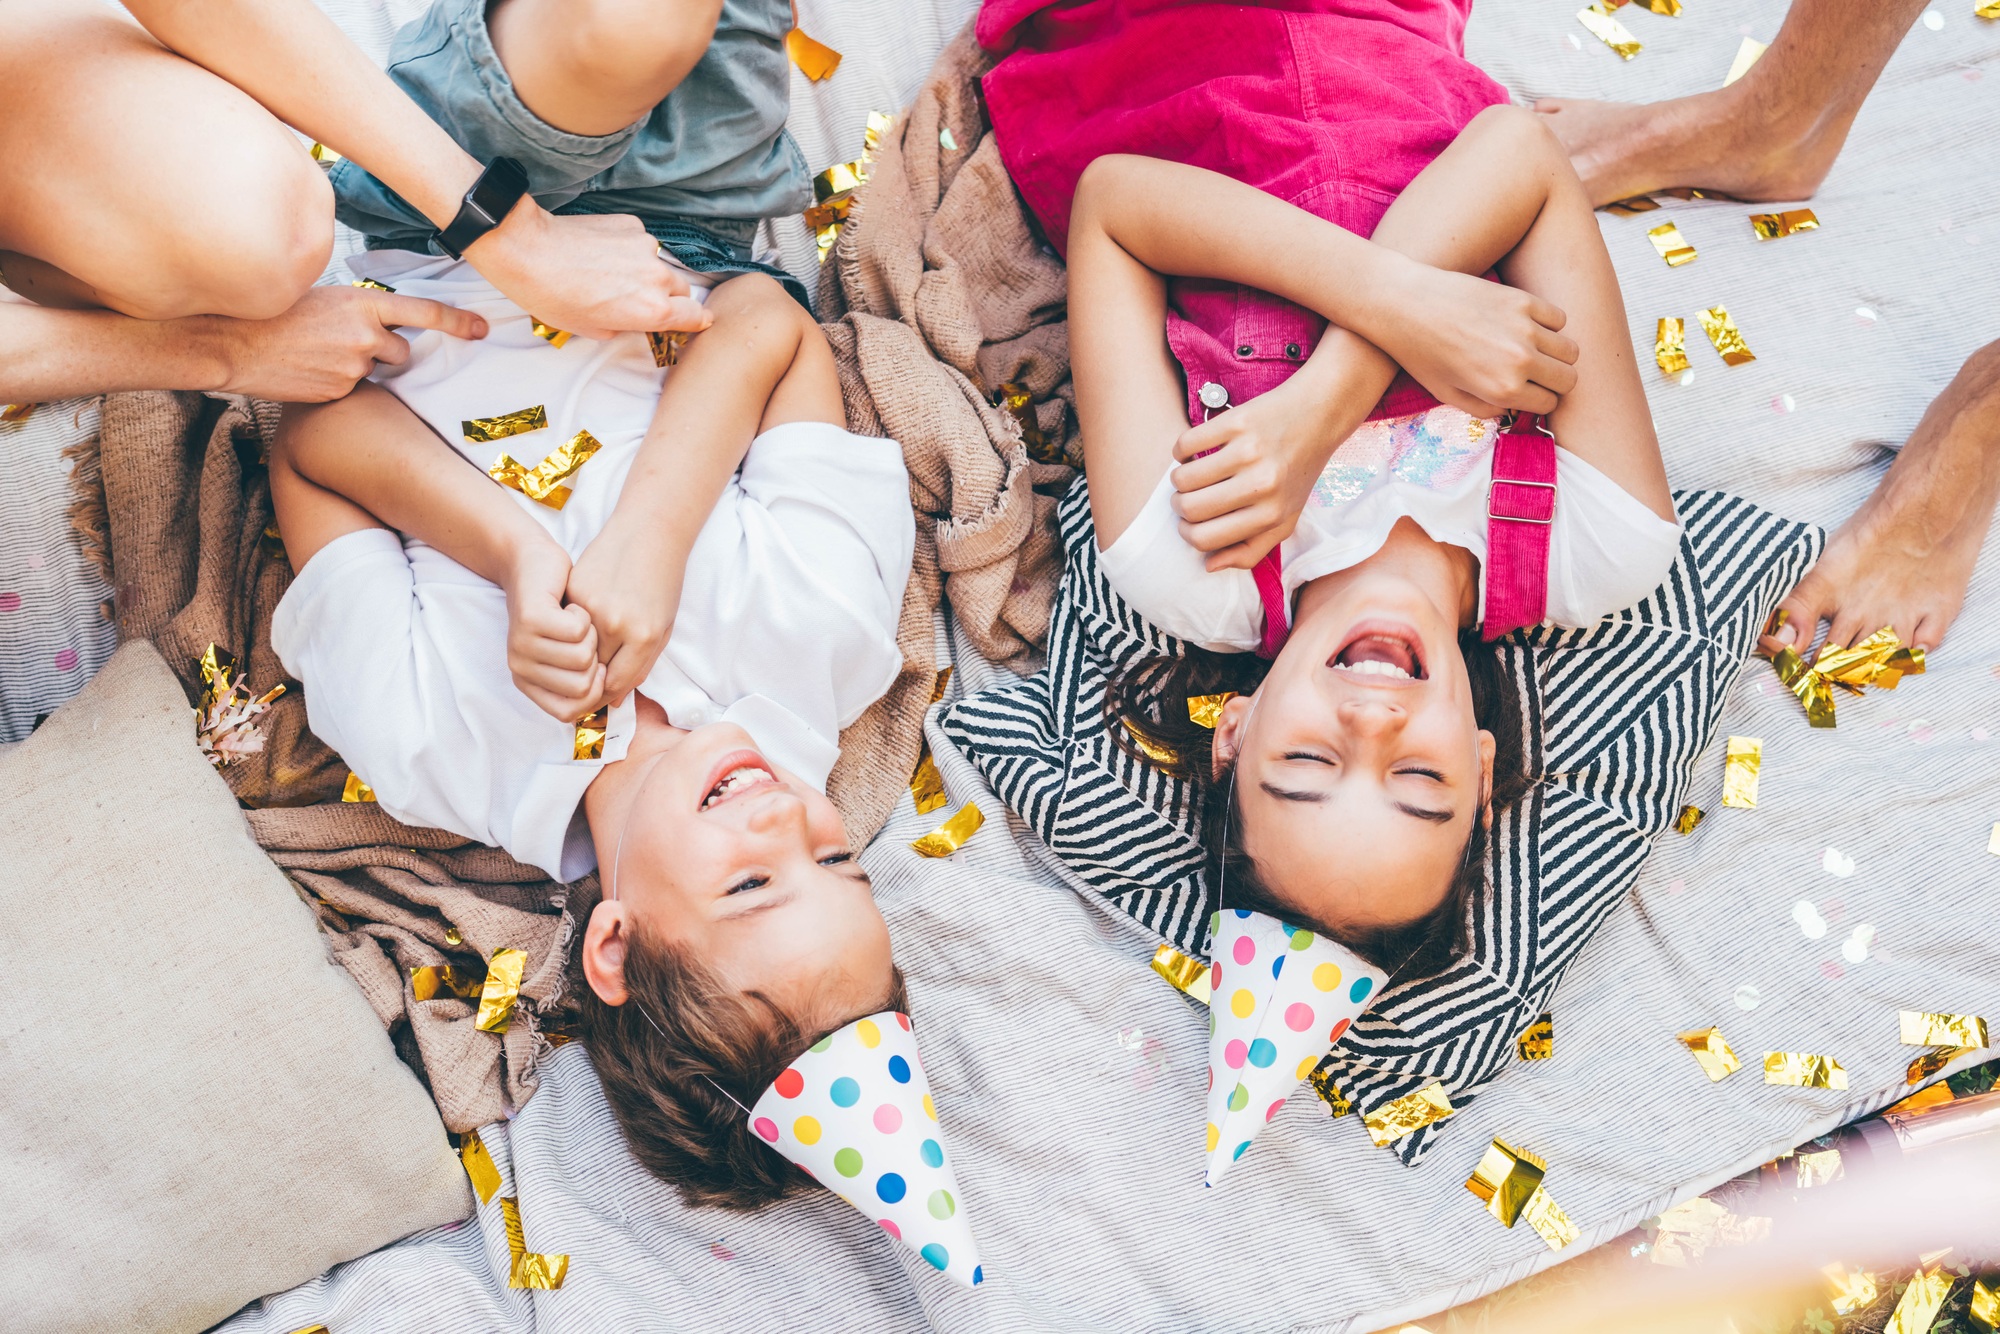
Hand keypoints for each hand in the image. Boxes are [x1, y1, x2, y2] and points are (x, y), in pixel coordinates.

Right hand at [213, 286, 487, 401]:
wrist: (233, 341)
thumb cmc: (274, 313)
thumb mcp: (324, 298)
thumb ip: (359, 311)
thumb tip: (381, 325)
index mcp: (363, 304)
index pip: (424, 312)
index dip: (458, 322)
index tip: (483, 329)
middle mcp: (366, 335)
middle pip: (402, 352)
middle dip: (384, 352)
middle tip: (343, 343)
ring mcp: (354, 367)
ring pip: (375, 372)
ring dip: (359, 367)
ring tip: (318, 354)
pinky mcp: (340, 392)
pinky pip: (351, 390)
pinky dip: (336, 383)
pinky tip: (307, 370)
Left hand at [464, 199, 711, 339]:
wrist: (528, 250)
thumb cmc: (553, 296)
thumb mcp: (592, 329)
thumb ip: (626, 327)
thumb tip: (632, 319)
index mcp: (653, 310)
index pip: (697, 317)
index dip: (693, 321)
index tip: (688, 321)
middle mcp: (658, 277)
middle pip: (683, 290)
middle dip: (668, 297)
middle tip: (638, 301)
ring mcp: (646, 246)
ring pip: (661, 264)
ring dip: (647, 272)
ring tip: (612, 274)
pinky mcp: (631, 224)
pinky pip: (641, 243)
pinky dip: (630, 249)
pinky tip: (603, 253)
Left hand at [502, 540, 604, 721]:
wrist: (533, 562)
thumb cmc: (560, 608)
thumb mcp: (571, 649)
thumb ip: (589, 677)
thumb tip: (613, 702)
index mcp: (530, 682)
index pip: (572, 711)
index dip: (598, 688)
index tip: (598, 659)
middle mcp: (520, 669)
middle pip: (583, 688)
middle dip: (597, 659)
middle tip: (585, 634)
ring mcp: (522, 645)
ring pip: (583, 658)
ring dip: (592, 634)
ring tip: (579, 617)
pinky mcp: (530, 618)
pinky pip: (576, 630)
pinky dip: (582, 615)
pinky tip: (571, 604)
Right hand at [564, 520, 686, 709]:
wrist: (649, 533)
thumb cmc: (663, 581)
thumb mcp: (663, 627)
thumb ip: (641, 665)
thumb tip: (616, 699)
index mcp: (643, 636)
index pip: (616, 683)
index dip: (609, 694)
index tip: (605, 694)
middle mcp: (615, 624)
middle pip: (594, 671)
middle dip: (593, 680)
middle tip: (592, 680)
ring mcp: (592, 606)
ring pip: (577, 650)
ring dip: (581, 657)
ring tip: (587, 656)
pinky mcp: (575, 591)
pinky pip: (569, 625)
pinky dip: (573, 632)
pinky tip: (580, 629)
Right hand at [1167, 371, 1365, 570]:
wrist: (1317, 417)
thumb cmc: (1296, 474)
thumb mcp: (1284, 519)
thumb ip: (1251, 550)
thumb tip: (1209, 565)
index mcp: (1271, 515)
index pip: (1205, 538)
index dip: (1187, 532)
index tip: (1188, 521)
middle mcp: (1261, 484)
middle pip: (1189, 509)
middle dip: (1179, 505)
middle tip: (1188, 496)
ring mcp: (1248, 451)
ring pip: (1182, 478)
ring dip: (1179, 478)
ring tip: (1192, 473)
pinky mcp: (1237, 422)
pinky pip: (1185, 444)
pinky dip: (1182, 451)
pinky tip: (1194, 452)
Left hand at [1377, 259, 1577, 417]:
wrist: (1406, 305)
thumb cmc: (1421, 353)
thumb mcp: (1448, 395)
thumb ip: (1486, 408)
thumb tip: (1514, 408)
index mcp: (1502, 390)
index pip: (1549, 404)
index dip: (1538, 400)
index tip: (1528, 393)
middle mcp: (1520, 362)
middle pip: (1568, 379)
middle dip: (1554, 381)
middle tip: (1537, 376)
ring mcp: (1525, 329)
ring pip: (1571, 350)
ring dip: (1556, 354)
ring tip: (1535, 352)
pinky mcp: (1523, 300)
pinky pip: (1559, 319)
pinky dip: (1549, 325)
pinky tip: (1528, 327)